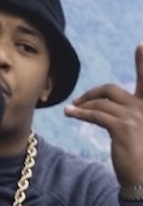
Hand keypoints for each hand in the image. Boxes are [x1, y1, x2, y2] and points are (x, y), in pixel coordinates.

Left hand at [64, 42, 142, 186]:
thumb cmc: (140, 160)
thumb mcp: (135, 134)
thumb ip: (125, 118)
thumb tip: (100, 109)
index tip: (141, 44)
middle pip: (112, 90)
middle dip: (93, 92)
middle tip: (78, 101)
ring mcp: (134, 117)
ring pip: (100, 103)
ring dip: (83, 106)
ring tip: (72, 112)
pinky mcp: (122, 127)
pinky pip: (95, 114)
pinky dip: (80, 113)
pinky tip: (70, 114)